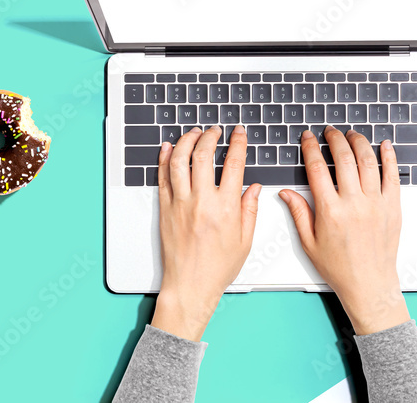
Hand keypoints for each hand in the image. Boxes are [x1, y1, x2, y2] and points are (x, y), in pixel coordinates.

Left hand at [151, 125, 260, 340]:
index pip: (234, 164)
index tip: (239, 133)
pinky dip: (165, 158)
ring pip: (180, 161)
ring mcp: (180, 204)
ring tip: (194, 133)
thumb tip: (254, 188)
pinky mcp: (165, 209)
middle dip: (210, 136)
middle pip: (204, 156)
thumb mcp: (245, 240)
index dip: (238, 143)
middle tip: (215, 130)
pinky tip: (169, 148)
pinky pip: (162, 177)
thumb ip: (250, 210)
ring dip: (187, 141)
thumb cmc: (217, 268)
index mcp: (226, 208)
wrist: (190, 285)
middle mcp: (202, 202)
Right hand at [279, 127, 408, 334]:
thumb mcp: (310, 243)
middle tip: (330, 131)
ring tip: (352, 135)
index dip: (311, 148)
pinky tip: (384, 145)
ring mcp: (376, 204)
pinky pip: (392, 175)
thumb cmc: (340, 268)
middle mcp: (354, 204)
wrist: (369, 284)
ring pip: (368, 162)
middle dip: (335, 139)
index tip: (308, 138)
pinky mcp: (393, 207)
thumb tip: (286, 193)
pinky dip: (389, 157)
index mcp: (330, 211)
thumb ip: (299, 213)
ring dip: (359, 143)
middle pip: (343, 159)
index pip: (317, 169)